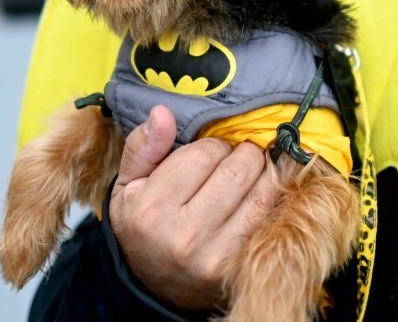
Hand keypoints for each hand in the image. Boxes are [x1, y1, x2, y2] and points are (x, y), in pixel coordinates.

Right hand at [109, 105, 278, 311]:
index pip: (205, 153)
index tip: (209, 154)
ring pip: (262, 192)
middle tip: (235, 160)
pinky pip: (269, 219)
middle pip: (239, 170)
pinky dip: (269, 201)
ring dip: (262, 175)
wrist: (153, 285)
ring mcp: (215, 256)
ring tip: (247, 176)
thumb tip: (162, 112)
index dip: (213, 146)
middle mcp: (184, 236)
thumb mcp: (128, 185)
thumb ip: (143, 146)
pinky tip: (256, 197)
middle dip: (242, 155)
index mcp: (151, 209)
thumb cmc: (143, 225)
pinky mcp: (238, 269)